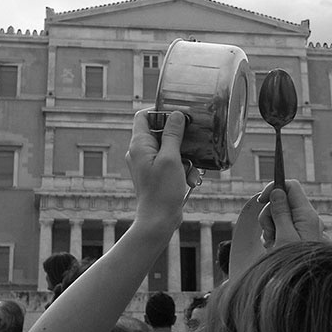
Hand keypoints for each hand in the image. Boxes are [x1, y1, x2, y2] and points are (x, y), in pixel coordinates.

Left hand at [126, 109, 187, 228]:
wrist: (158, 220)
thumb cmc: (162, 191)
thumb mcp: (171, 158)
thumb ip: (173, 134)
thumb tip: (176, 114)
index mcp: (139, 145)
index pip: (143, 116)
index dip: (160, 111)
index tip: (178, 113)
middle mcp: (140, 152)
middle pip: (160, 132)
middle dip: (180, 139)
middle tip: (192, 142)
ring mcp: (148, 164)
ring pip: (169, 149)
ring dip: (185, 157)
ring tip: (192, 170)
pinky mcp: (156, 175)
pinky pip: (171, 163)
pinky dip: (182, 169)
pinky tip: (190, 180)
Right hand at [228, 178, 325, 276]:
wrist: (308, 286)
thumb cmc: (297, 264)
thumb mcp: (285, 237)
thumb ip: (281, 213)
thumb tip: (277, 191)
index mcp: (306, 215)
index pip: (291, 187)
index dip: (274, 188)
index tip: (262, 200)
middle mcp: (307, 218)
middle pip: (282, 201)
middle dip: (269, 214)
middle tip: (270, 232)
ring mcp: (303, 227)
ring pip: (279, 216)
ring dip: (270, 227)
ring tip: (272, 244)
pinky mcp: (298, 236)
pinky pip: (282, 228)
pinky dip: (274, 235)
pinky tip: (274, 247)